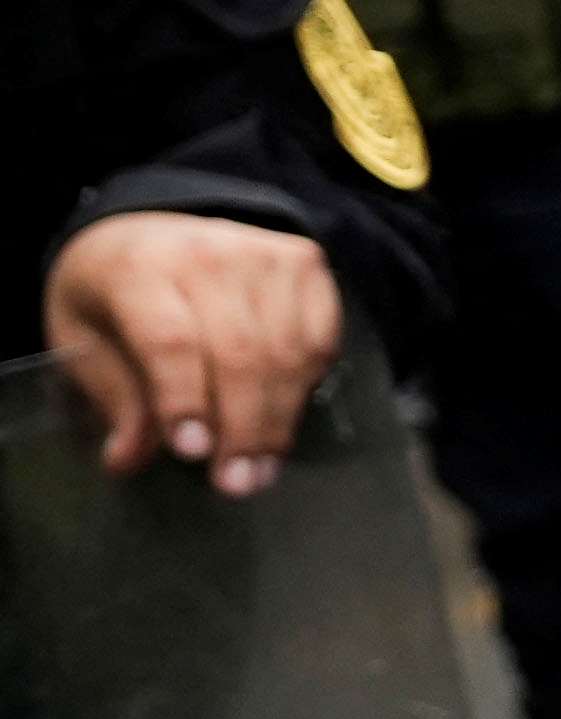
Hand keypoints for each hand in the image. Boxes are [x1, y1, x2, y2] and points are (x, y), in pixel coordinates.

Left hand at [41, 209, 341, 493]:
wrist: (149, 235)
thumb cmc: (113, 296)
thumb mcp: (84, 343)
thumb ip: (114, 399)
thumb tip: (128, 459)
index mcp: (137, 267)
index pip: (172, 339)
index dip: (186, 400)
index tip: (192, 453)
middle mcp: (208, 252)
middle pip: (240, 353)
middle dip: (242, 429)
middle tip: (236, 483)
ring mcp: (265, 255)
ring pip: (287, 354)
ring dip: (276, 422)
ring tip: (258, 469)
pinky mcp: (306, 266)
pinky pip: (318, 343)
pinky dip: (302, 391)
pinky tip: (277, 421)